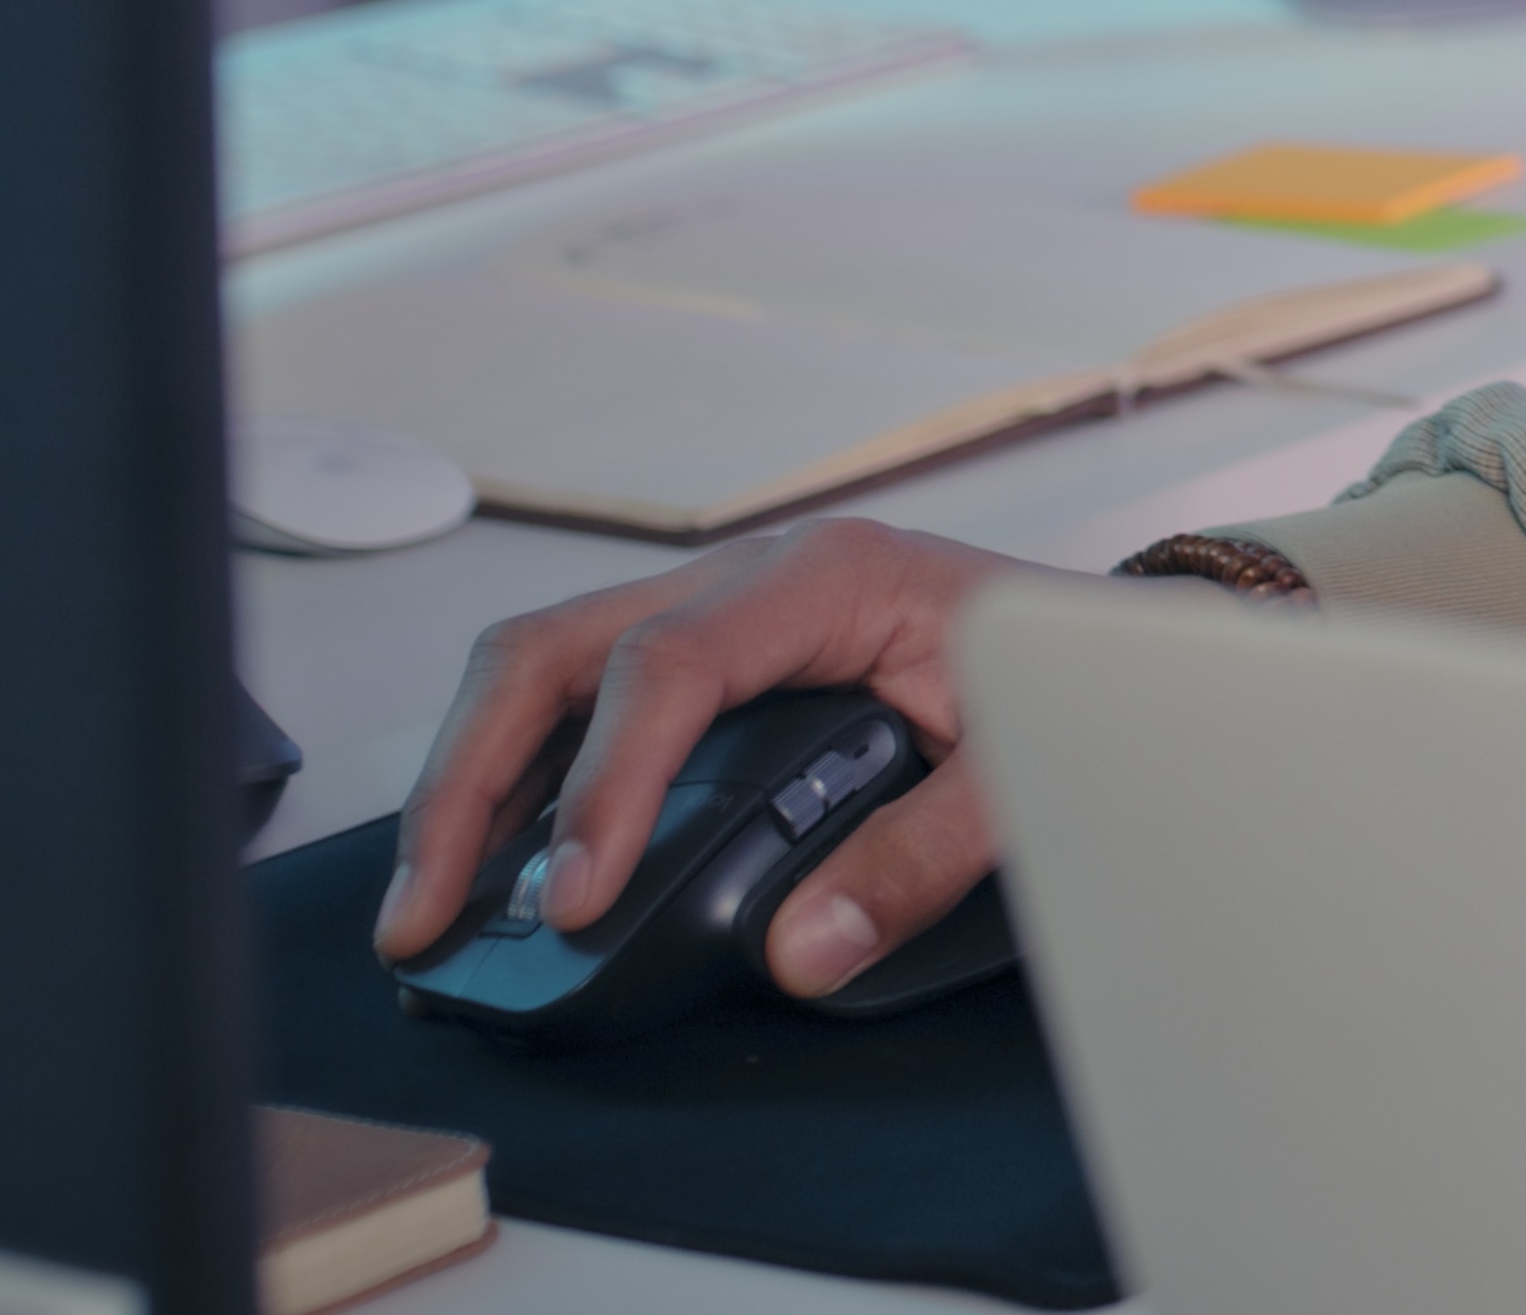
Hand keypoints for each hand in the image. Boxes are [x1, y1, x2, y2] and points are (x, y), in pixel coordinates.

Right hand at [368, 517, 1052, 1000]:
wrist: (1096, 631)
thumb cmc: (1061, 676)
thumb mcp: (1023, 762)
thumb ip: (925, 855)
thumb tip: (806, 949)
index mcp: (824, 578)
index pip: (669, 665)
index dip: (606, 781)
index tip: (577, 894)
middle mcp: (744, 581)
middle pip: (553, 653)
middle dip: (468, 782)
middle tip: (429, 912)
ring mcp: (711, 615)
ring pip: (538, 673)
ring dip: (466, 785)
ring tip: (429, 908)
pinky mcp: (701, 664)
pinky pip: (573, 706)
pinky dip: (514, 784)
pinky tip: (490, 868)